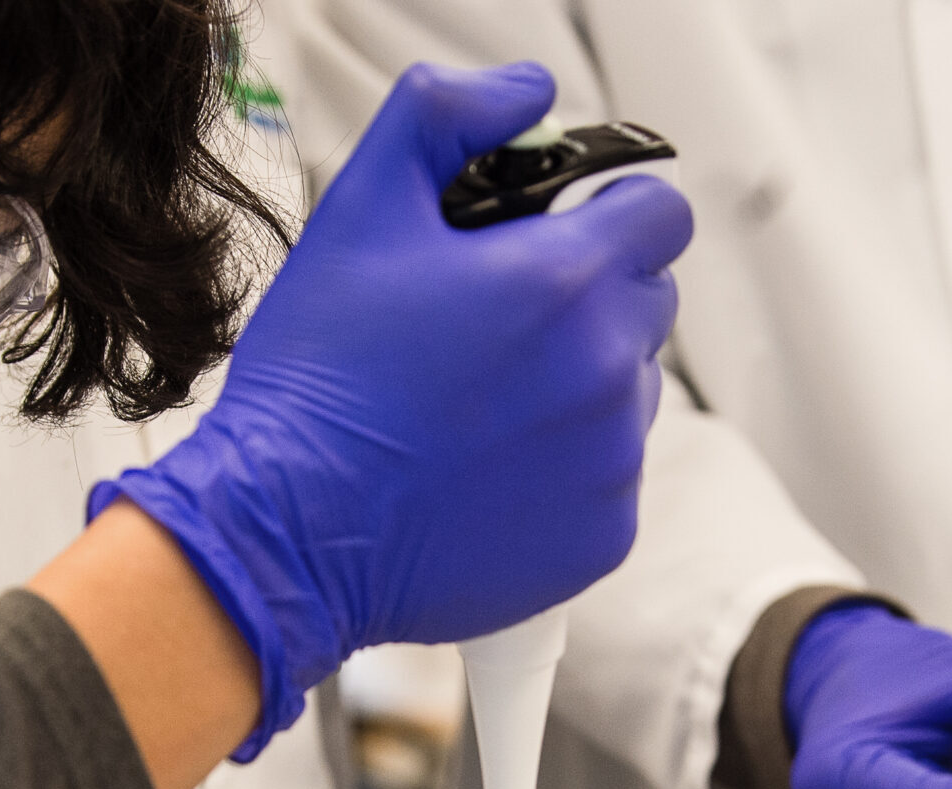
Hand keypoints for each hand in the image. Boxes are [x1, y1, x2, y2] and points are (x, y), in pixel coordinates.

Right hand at [90, 63, 692, 755]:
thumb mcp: (361, 207)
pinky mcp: (603, 534)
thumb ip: (447, 117)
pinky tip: (486, 467)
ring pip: (632, 392)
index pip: (661, 215)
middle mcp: (609, 370)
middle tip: (497, 325)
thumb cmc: (320, 373)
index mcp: (567, 280)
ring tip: (482, 404)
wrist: (290, 524)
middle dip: (591, 299)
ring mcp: (613, 459)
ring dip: (579, 384)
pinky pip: (611, 478)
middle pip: (650, 302)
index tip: (559, 236)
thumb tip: (527, 91)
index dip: (610, 214)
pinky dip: (565, 469)